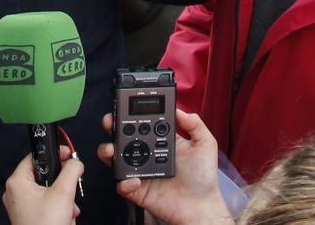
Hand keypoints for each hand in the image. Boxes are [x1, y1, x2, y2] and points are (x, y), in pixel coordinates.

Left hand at [2, 147, 82, 224]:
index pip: (36, 156)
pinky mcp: (29, 217)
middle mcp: (16, 193)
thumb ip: (71, 170)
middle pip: (45, 176)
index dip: (54, 154)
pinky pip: (47, 205)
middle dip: (63, 185)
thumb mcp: (64, 191)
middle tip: (72, 189)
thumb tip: (75, 162)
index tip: (68, 155)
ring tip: (69, 211)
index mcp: (17, 182)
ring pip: (48, 192)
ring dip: (64, 200)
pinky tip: (66, 219)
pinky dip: (59, 210)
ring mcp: (22, 207)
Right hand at [99, 109, 231, 224]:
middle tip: (110, 123)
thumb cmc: (204, 178)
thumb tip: (178, 110)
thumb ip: (195, 124)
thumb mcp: (205, 144)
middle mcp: (148, 154)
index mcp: (161, 141)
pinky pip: (122, 184)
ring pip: (116, 159)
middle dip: (112, 127)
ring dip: (109, 151)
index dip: (131, 115)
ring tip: (112, 149)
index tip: (124, 107)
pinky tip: (135, 179)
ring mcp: (141, 172)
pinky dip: (123, 181)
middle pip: (123, 138)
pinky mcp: (137, 190)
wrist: (201, 207)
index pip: (142, 124)